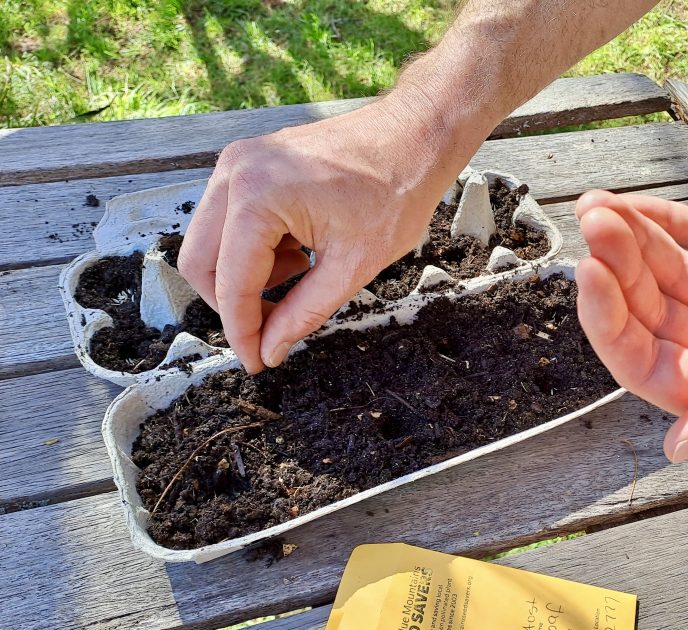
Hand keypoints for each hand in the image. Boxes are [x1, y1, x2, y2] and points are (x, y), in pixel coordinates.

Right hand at [178, 99, 463, 372]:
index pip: (232, 285)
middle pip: (201, 264)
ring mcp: (237, 163)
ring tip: (304, 270)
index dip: (242, 333)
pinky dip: (254, 248)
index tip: (258, 363)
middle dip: (235, 305)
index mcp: (257, 197)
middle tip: (275, 327)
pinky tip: (300, 247)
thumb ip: (303, 313)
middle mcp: (235, 173)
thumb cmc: (396, 190)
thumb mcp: (353, 267)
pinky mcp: (247, 163)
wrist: (414, 137)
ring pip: (211, 243)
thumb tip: (270, 349)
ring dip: (247, 275)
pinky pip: (228, 220)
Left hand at [575, 190, 687, 461]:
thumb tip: (678, 443)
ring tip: (601, 207)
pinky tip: (634, 206)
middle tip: (594, 226)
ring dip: (633, 243)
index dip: (614, 327)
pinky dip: (667, 224)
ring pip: (668, 276)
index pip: (653, 370)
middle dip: (617, 272)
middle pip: (650, 318)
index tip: (593, 277)